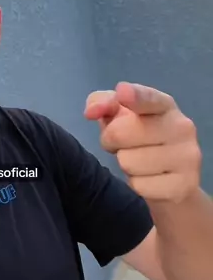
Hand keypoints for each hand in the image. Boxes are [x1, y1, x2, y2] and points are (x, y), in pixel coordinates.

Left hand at [84, 82, 201, 203]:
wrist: (172, 178)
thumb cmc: (140, 138)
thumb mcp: (120, 115)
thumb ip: (103, 104)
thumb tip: (92, 112)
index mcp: (164, 105)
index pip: (148, 98)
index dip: (134, 96)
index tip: (122, 93)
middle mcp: (181, 127)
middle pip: (120, 133)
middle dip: (111, 141)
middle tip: (124, 145)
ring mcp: (187, 157)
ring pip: (127, 163)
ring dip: (125, 164)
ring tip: (139, 161)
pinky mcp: (183, 186)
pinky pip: (139, 186)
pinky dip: (136, 185)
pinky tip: (150, 179)